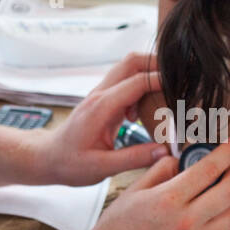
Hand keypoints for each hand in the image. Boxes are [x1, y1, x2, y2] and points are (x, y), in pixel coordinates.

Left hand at [37, 52, 168, 185]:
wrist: (47, 158)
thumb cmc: (69, 164)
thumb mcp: (101, 167)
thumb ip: (134, 158)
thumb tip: (165, 151)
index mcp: (101, 107)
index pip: (137, 81)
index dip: (162, 80)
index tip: (183, 88)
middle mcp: (100, 94)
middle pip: (132, 61)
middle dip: (158, 64)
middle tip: (178, 82)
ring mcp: (101, 94)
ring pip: (129, 68)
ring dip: (150, 74)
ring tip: (165, 98)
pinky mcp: (103, 99)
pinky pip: (126, 82)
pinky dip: (141, 88)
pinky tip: (142, 113)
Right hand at [84, 141, 229, 229]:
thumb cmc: (118, 225)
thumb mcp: (135, 189)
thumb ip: (161, 169)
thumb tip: (182, 159)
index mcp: (168, 199)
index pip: (209, 169)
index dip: (226, 152)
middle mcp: (185, 221)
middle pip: (229, 192)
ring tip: (223, 193)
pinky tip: (220, 217)